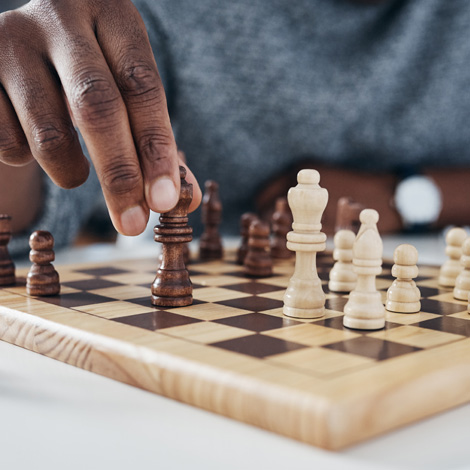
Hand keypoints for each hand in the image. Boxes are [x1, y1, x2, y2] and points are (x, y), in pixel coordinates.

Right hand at [0, 0, 200, 234]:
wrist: (28, 52)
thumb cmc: (93, 78)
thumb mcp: (128, 96)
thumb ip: (156, 144)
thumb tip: (184, 199)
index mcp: (111, 14)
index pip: (142, 88)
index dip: (156, 150)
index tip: (166, 202)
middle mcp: (60, 18)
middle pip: (97, 108)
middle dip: (120, 176)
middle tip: (134, 225)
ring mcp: (12, 40)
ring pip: (49, 133)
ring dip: (71, 173)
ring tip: (77, 174)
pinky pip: (9, 142)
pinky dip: (29, 160)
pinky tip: (35, 143)